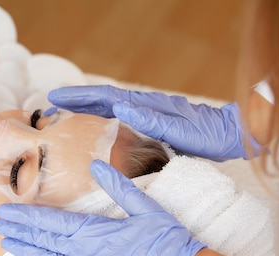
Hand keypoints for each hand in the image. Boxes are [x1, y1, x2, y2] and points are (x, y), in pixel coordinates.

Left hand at [0, 160, 205, 255]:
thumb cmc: (168, 240)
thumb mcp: (145, 207)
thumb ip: (118, 187)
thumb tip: (96, 165)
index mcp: (95, 232)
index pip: (50, 222)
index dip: (25, 216)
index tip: (4, 211)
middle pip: (45, 241)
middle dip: (19, 231)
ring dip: (27, 253)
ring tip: (7, 244)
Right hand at [47, 85, 262, 160]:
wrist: (227, 134)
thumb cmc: (206, 136)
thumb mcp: (180, 131)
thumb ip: (151, 120)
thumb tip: (120, 107)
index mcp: (146, 106)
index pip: (106, 97)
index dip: (80, 97)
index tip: (57, 97)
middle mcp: (143, 106)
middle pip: (103, 98)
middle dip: (77, 99)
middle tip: (50, 102)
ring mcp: (147, 112)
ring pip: (109, 106)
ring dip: (86, 106)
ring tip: (64, 110)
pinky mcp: (151, 121)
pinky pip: (119, 116)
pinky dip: (102, 115)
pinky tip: (95, 123)